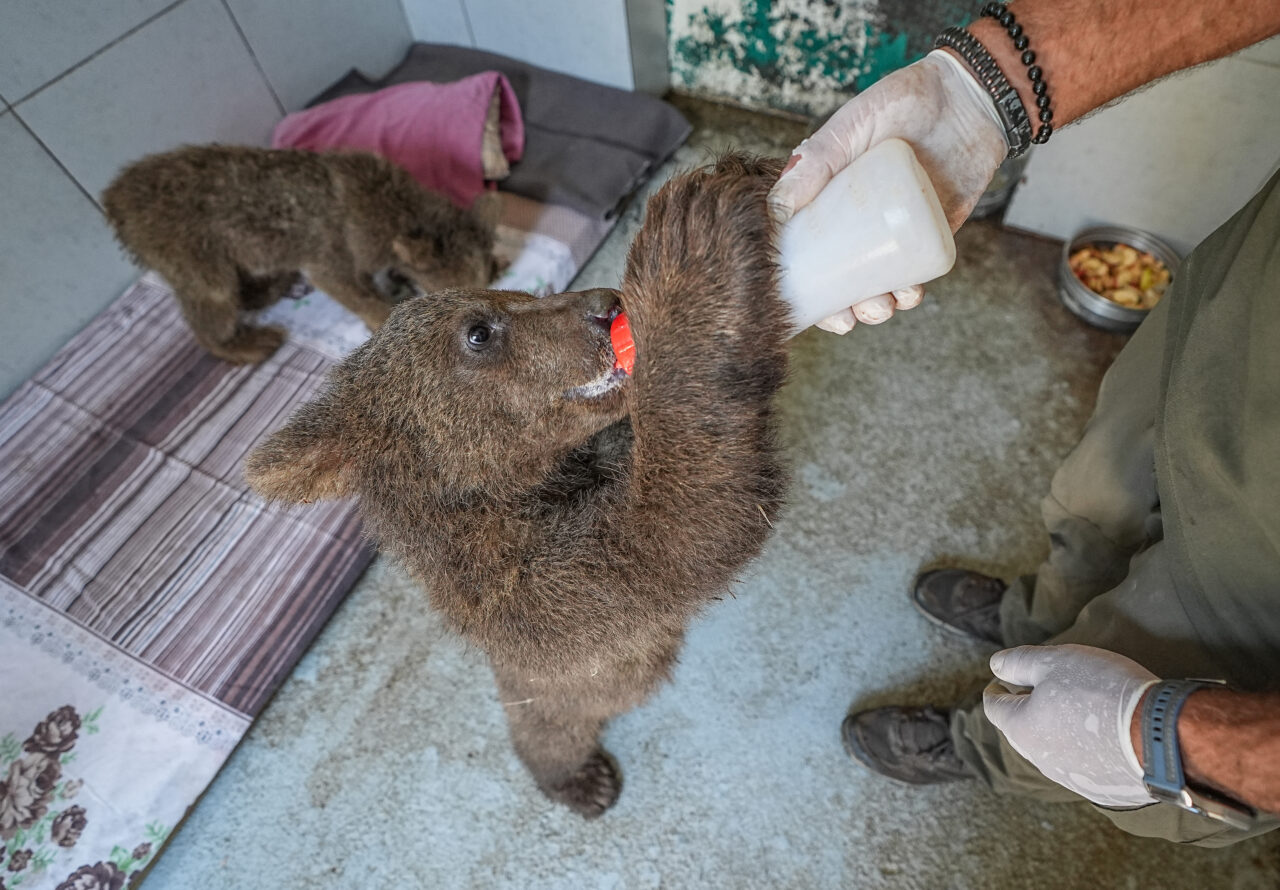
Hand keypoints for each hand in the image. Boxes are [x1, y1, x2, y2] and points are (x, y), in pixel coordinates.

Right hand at [769, 51, 1006, 332]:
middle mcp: (856, 221)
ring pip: (876, 284)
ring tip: (881, 307)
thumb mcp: (850, 127)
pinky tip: (909, 295)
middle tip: (846, 319)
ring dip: (875, 309)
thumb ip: (815, 161)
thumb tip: (775, 208)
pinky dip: (909, 292)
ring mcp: (892, 231)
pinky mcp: (928, 235)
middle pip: (838, 279)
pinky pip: (914, 274)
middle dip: (840, 310)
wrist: (970, 98)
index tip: (796, 305)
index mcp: (826, 200)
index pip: (803, 249)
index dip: (797, 284)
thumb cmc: (902, 102)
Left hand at [983, 644, 1159, 807]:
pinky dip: (1085, 750)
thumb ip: (1019, 663)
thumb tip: (995, 666)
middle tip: (1033, 693)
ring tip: (1070, 712)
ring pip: (1053, 751)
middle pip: (1022, 731)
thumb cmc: (1102, 691)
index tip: (1000, 682)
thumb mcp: (1054, 662)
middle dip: (1025, 711)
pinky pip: (1085, 767)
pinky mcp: (1105, 791)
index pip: (995, 708)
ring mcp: (1073, 780)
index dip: (996, 690)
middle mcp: (1042, 760)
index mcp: (1022, 729)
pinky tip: (1102, 738)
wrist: (1161, 737)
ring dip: (1056, 731)